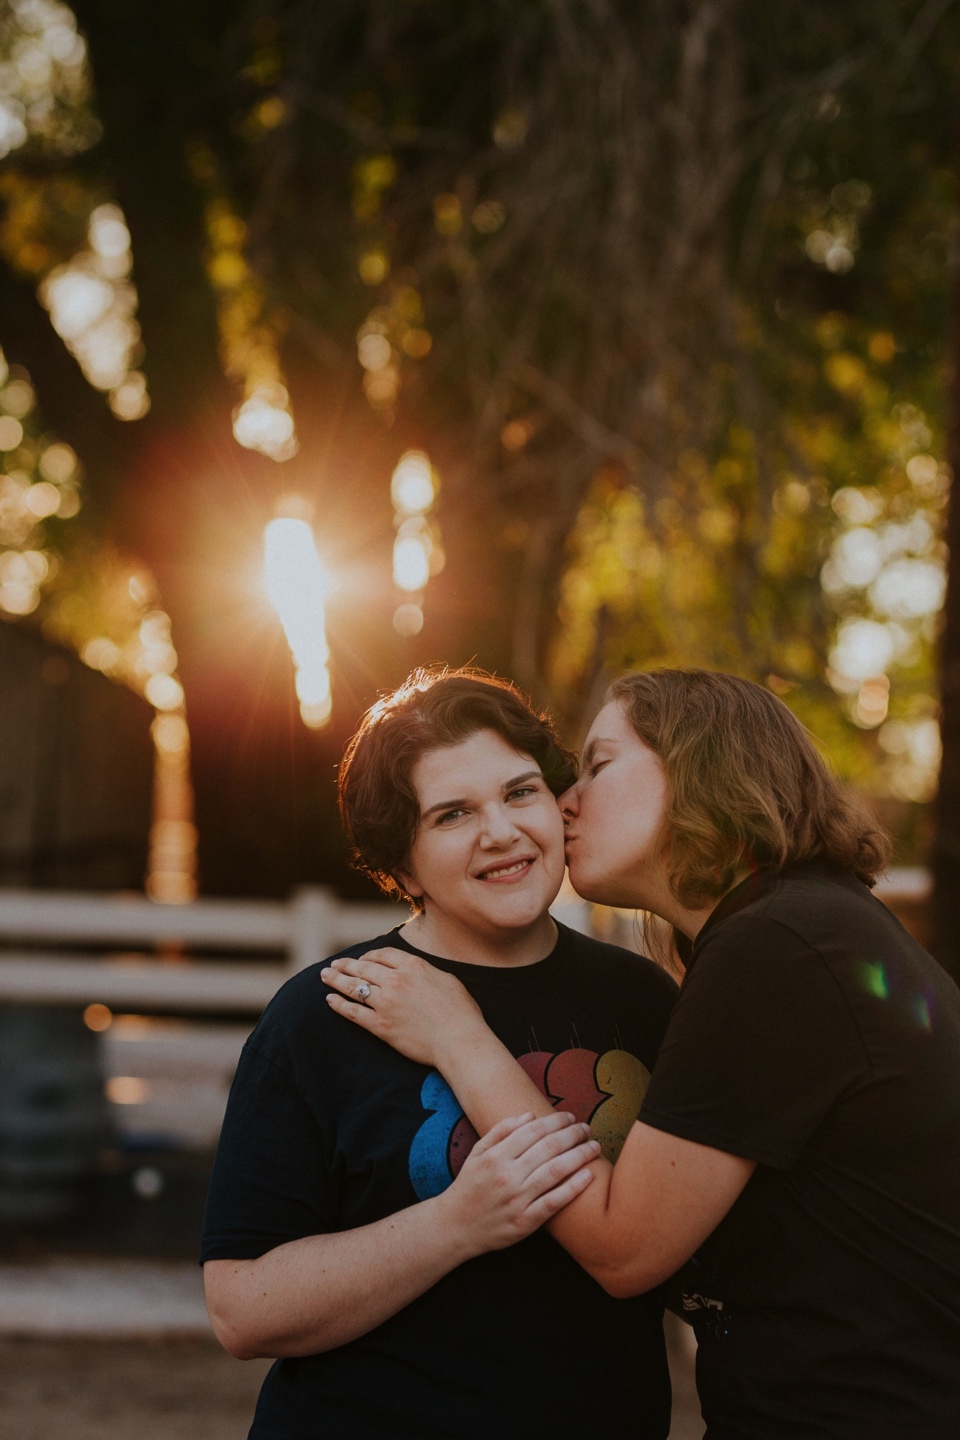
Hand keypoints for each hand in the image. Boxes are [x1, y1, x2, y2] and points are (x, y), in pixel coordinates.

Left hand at [322, 948, 483, 1066]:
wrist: (459, 1040)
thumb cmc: (460, 1011)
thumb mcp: (445, 978)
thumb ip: (425, 971)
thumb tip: (413, 969)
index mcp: (413, 966)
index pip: (382, 955)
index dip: (369, 955)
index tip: (362, 959)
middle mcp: (396, 981)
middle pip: (363, 968)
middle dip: (345, 965)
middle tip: (334, 965)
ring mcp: (386, 1004)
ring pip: (354, 988)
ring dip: (336, 980)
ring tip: (325, 976)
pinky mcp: (381, 1026)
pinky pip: (353, 1013)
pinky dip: (339, 1005)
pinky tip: (329, 1000)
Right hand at [438, 1111, 598, 1254]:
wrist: (456, 1226)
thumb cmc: (469, 1185)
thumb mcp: (478, 1152)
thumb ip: (501, 1130)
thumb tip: (530, 1115)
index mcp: (496, 1156)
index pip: (533, 1130)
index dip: (555, 1121)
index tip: (570, 1116)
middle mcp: (507, 1175)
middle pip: (548, 1147)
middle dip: (572, 1134)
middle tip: (586, 1127)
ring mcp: (517, 1199)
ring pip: (555, 1171)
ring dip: (579, 1155)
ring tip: (594, 1146)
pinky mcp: (525, 1222)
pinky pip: (554, 1202)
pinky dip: (573, 1188)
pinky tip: (588, 1175)